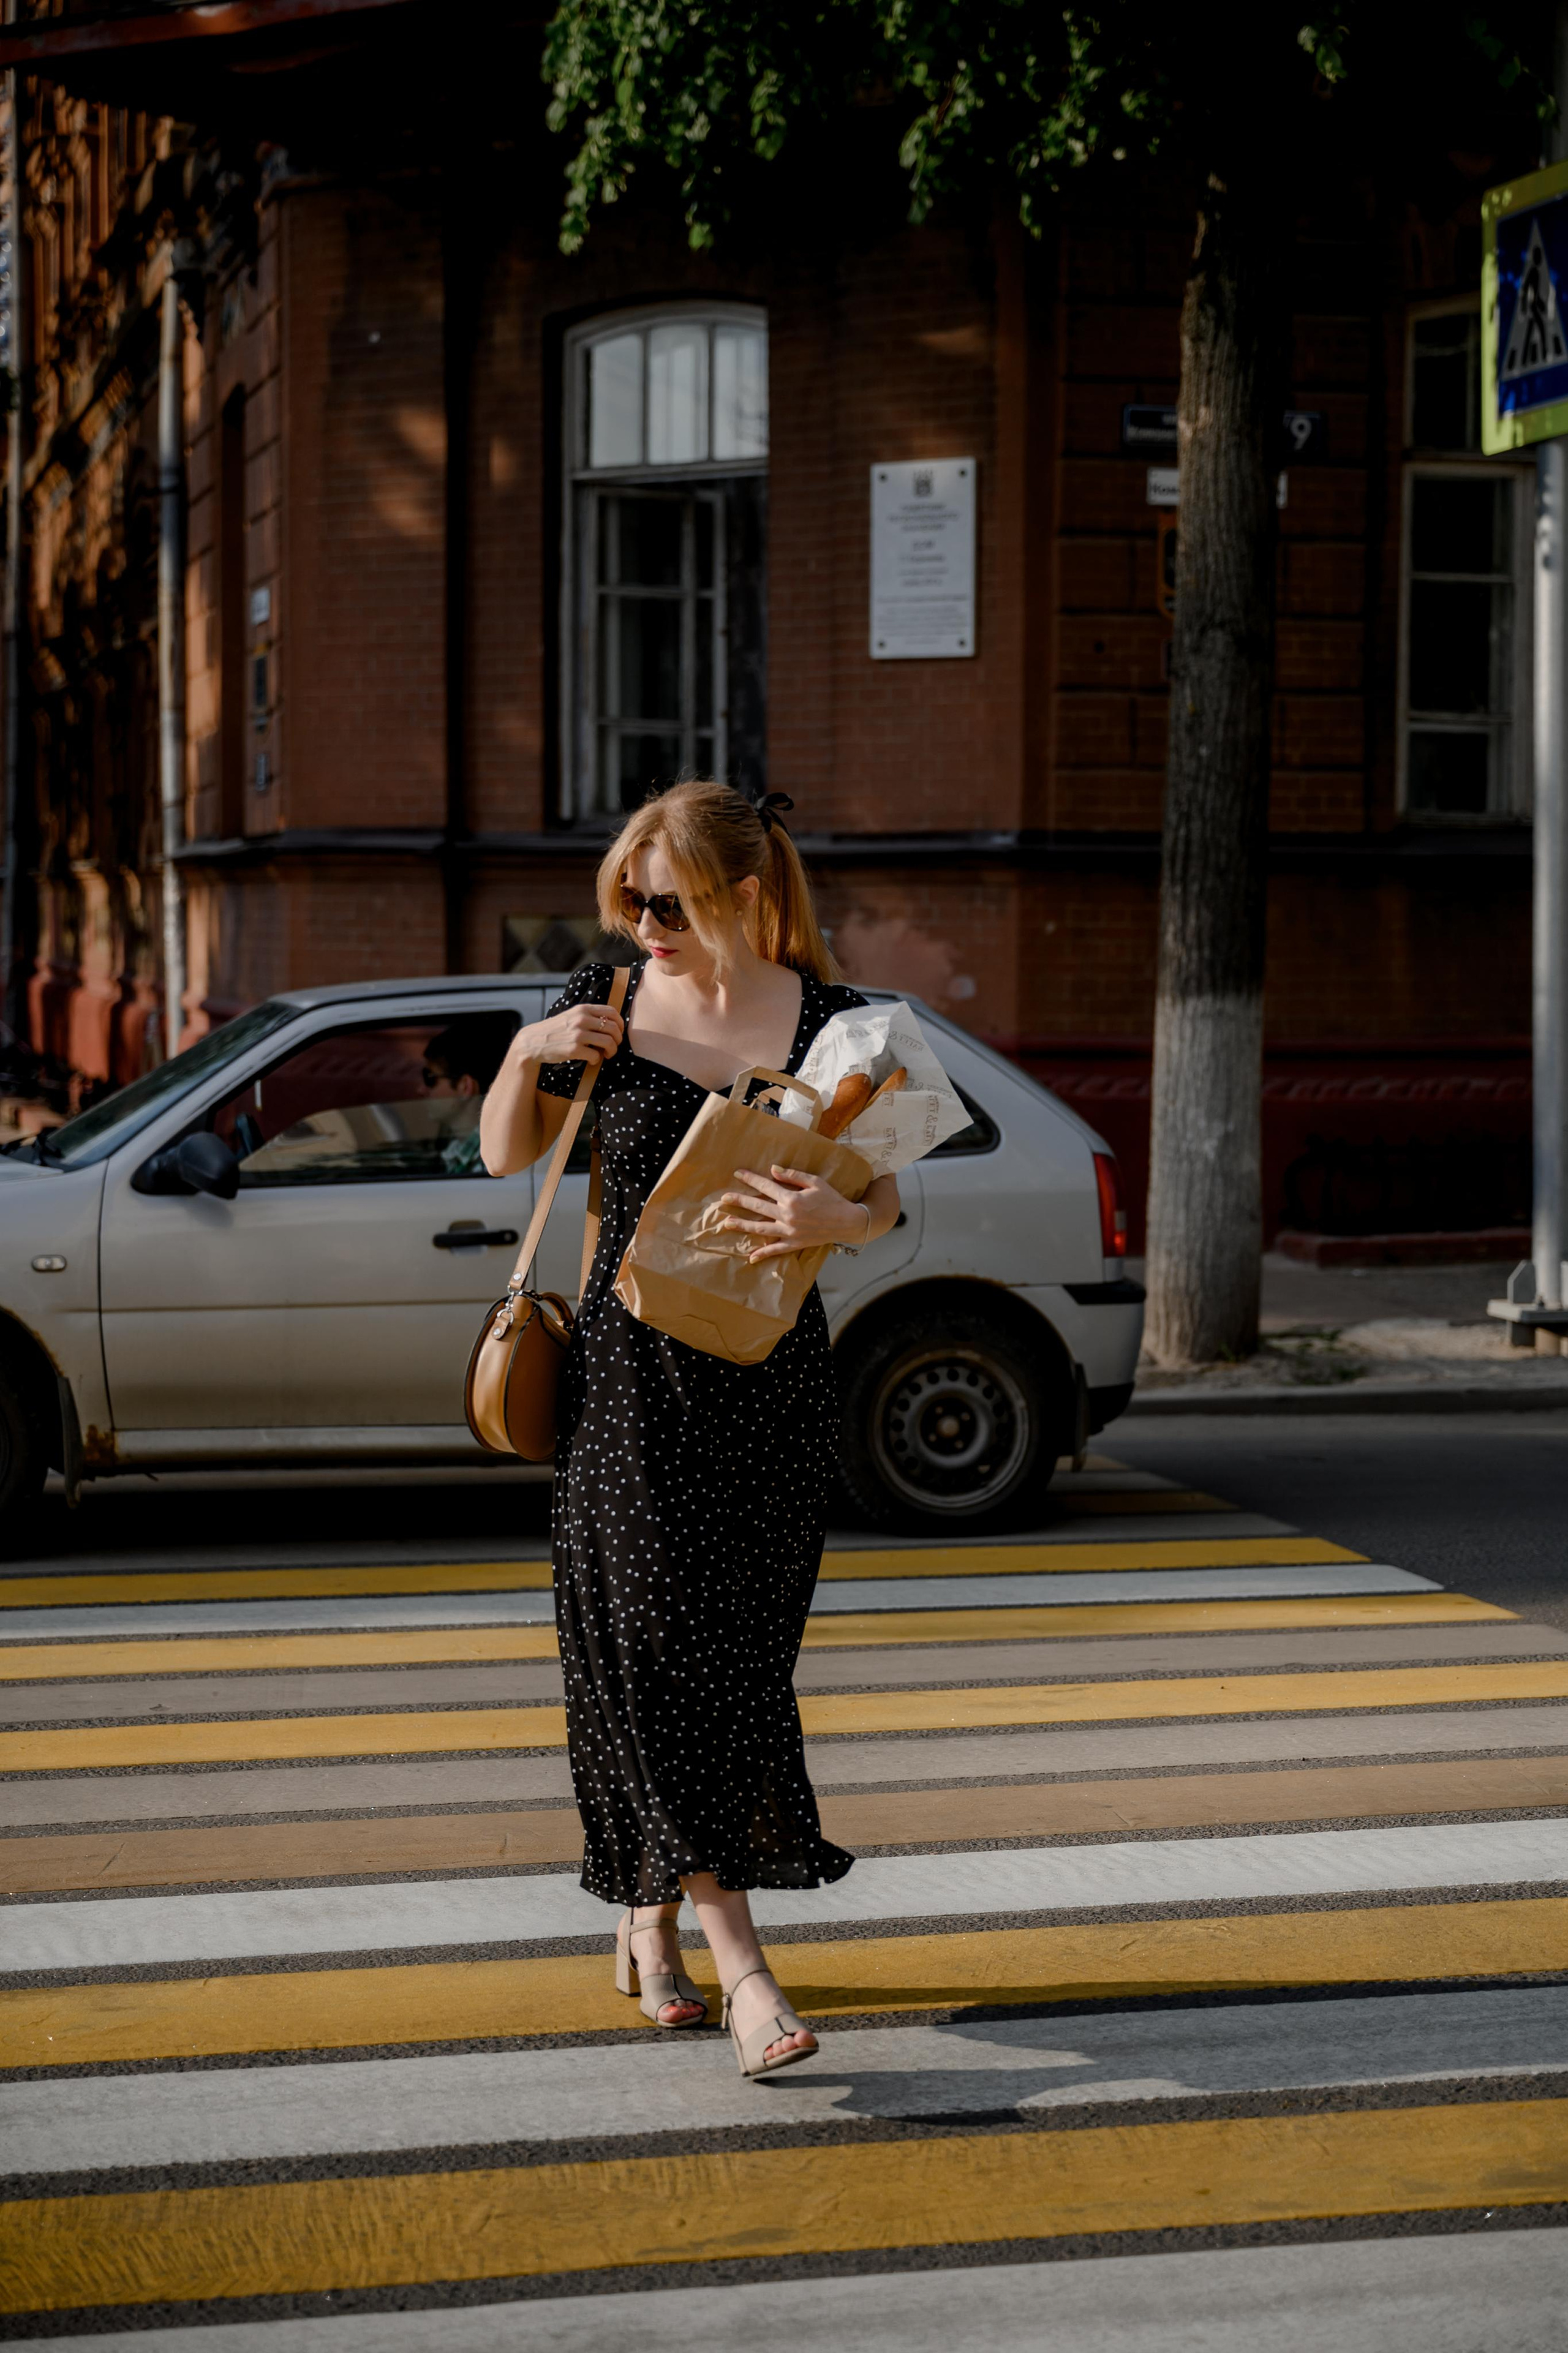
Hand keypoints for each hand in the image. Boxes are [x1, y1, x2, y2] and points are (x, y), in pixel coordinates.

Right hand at [520, 1001, 623, 1067]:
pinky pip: (596, 1056)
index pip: (612, 1012)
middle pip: (613, 1028)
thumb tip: (610, 1023)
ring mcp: (578, 1034)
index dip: (620, 1023)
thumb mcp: (571, 1016)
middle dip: (618, 1040)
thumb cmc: (555, 1030)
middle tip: (613, 1047)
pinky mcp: (574, 1049)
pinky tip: (591, 1061)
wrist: (534, 1042)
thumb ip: (588, 1016)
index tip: (618, 1032)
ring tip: (606, 1055)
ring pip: (608, 1042)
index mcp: (583, 1009)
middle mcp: (581, 1019)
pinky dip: (597, 1060)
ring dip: (612, 1051)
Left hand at [719, 1165, 869, 1264]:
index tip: (737, 1174)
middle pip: (757, 1207)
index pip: (766, 1186)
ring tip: (727, 1223)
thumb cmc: (833, 1199)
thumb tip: (772, 1170)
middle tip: (723, 1198)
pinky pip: (775, 1250)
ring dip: (742, 1226)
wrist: (848, 1222)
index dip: (750, 1179)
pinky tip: (750, 1258)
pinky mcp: (794, 1244)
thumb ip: (793, 1176)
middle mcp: (787, 1216)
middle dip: (739, 1201)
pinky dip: (763, 1254)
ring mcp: (789, 1232)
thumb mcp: (815, 1182)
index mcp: (791, 1198)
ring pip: (760, 1229)